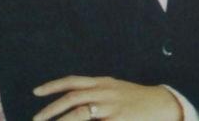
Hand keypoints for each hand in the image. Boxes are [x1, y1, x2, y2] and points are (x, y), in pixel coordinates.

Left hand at [32, 75, 181, 120]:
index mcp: (103, 83)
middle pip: (73, 98)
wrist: (162, 104)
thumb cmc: (136, 99)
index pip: (74, 81)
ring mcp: (111, 107)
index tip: (36, 92)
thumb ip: (97, 91)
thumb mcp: (115, 89)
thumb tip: (73, 98)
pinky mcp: (118, 120)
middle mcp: (105, 91)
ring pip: (80, 113)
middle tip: (36, 119)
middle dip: (51, 109)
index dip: (54, 85)